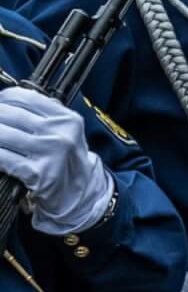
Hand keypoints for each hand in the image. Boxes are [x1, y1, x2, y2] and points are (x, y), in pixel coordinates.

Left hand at [0, 88, 112, 234]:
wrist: (76, 193)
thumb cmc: (64, 161)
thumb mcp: (64, 132)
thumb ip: (43, 114)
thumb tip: (8, 102)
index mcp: (67, 119)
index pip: (25, 97)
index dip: (4, 99)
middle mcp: (61, 133)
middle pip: (10, 114)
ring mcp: (50, 153)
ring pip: (3, 134)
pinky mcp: (38, 173)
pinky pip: (3, 157)